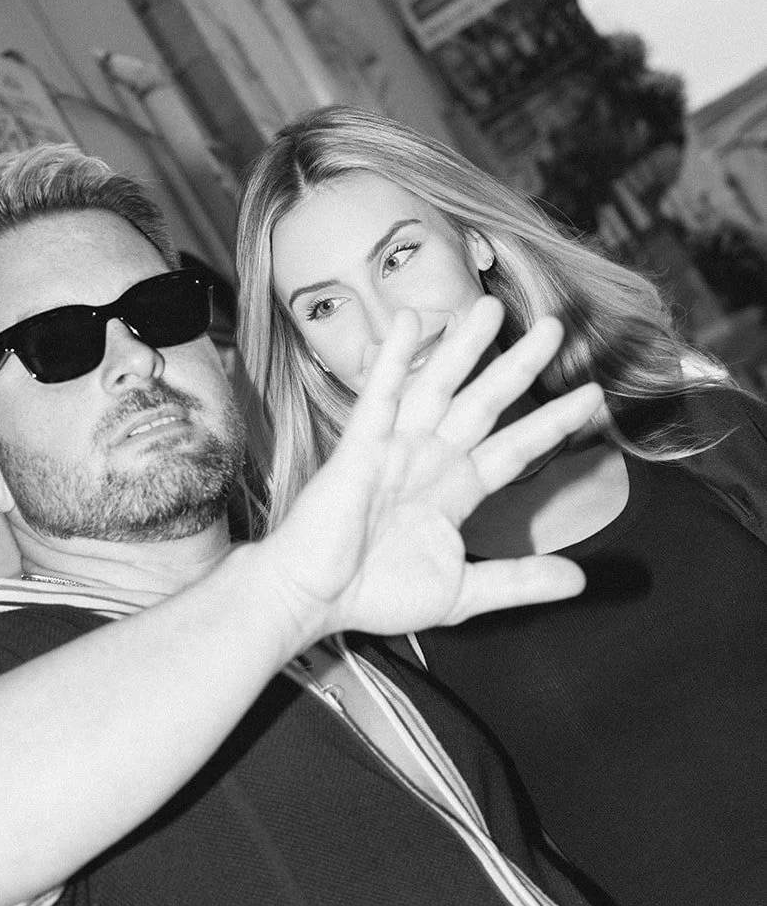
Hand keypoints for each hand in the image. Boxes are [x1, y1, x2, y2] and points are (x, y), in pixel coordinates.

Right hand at [261, 295, 603, 640]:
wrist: (313, 599)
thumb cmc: (375, 596)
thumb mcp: (462, 592)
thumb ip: (519, 581)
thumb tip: (580, 581)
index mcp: (456, 491)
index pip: (516, 447)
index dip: (553, 421)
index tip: (592, 395)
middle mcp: (430, 460)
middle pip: (485, 402)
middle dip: (518, 364)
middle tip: (553, 325)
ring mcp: (395, 448)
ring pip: (438, 386)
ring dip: (465, 346)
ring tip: (490, 306)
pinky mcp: (360, 447)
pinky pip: (382, 395)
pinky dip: (396, 358)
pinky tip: (412, 321)